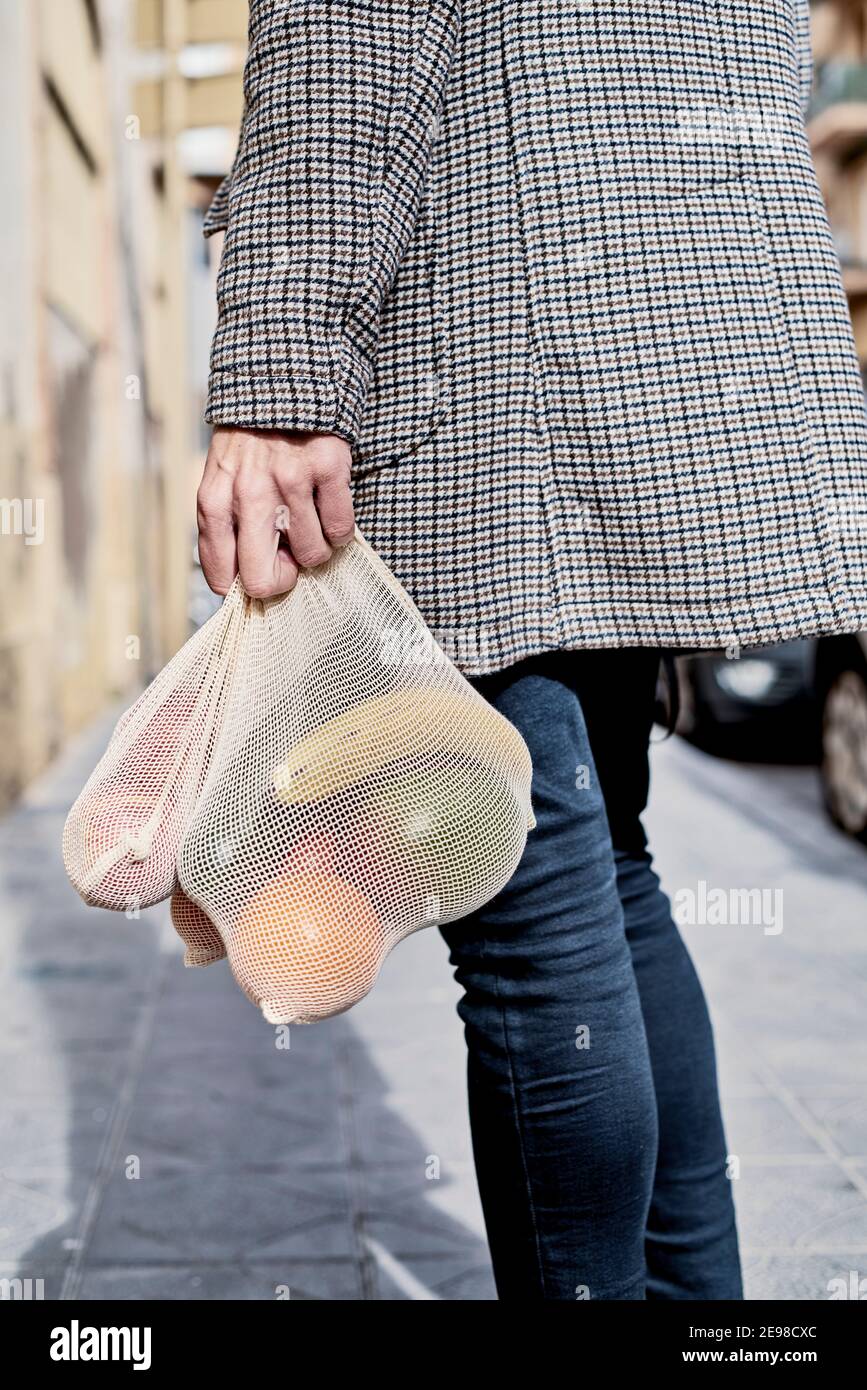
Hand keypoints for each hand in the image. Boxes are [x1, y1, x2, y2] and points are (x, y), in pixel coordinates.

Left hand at [197, 426, 354, 597]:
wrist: (281, 379)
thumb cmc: (250, 440)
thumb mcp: (220, 479)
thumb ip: (225, 526)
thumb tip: (239, 582)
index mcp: (214, 500)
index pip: (222, 576)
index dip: (247, 584)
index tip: (262, 568)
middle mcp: (248, 494)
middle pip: (262, 580)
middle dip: (282, 578)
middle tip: (290, 558)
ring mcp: (290, 482)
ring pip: (311, 556)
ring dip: (316, 546)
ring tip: (310, 519)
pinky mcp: (327, 469)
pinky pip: (340, 531)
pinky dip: (339, 528)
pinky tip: (328, 506)